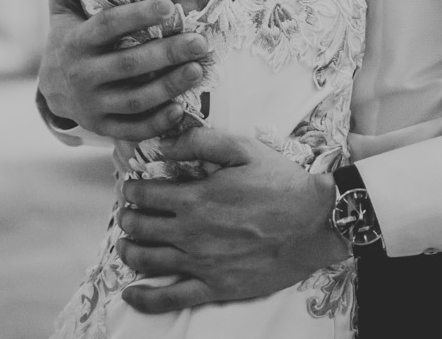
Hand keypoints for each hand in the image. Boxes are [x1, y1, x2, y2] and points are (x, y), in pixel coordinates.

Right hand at [37, 0, 211, 140]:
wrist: (49, 92)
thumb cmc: (66, 42)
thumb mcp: (61, 11)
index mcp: (76, 42)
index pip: (108, 26)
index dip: (138, 17)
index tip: (170, 6)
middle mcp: (83, 75)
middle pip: (128, 65)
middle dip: (166, 53)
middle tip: (200, 42)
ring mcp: (93, 105)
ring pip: (135, 99)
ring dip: (168, 87)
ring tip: (198, 70)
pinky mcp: (103, 128)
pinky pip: (132, 129)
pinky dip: (156, 123)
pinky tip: (180, 110)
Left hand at [115, 129, 348, 311]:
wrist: (316, 223)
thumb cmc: (281, 184)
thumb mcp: (243, 148)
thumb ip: (200, 142)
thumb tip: (164, 145)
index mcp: (195, 197)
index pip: (145, 194)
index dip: (133, 189)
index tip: (134, 188)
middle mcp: (191, 232)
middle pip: (140, 227)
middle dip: (127, 218)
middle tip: (129, 214)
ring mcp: (201, 263)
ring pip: (147, 261)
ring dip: (128, 251)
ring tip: (126, 244)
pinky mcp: (216, 288)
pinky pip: (171, 299)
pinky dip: (145, 298)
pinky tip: (131, 294)